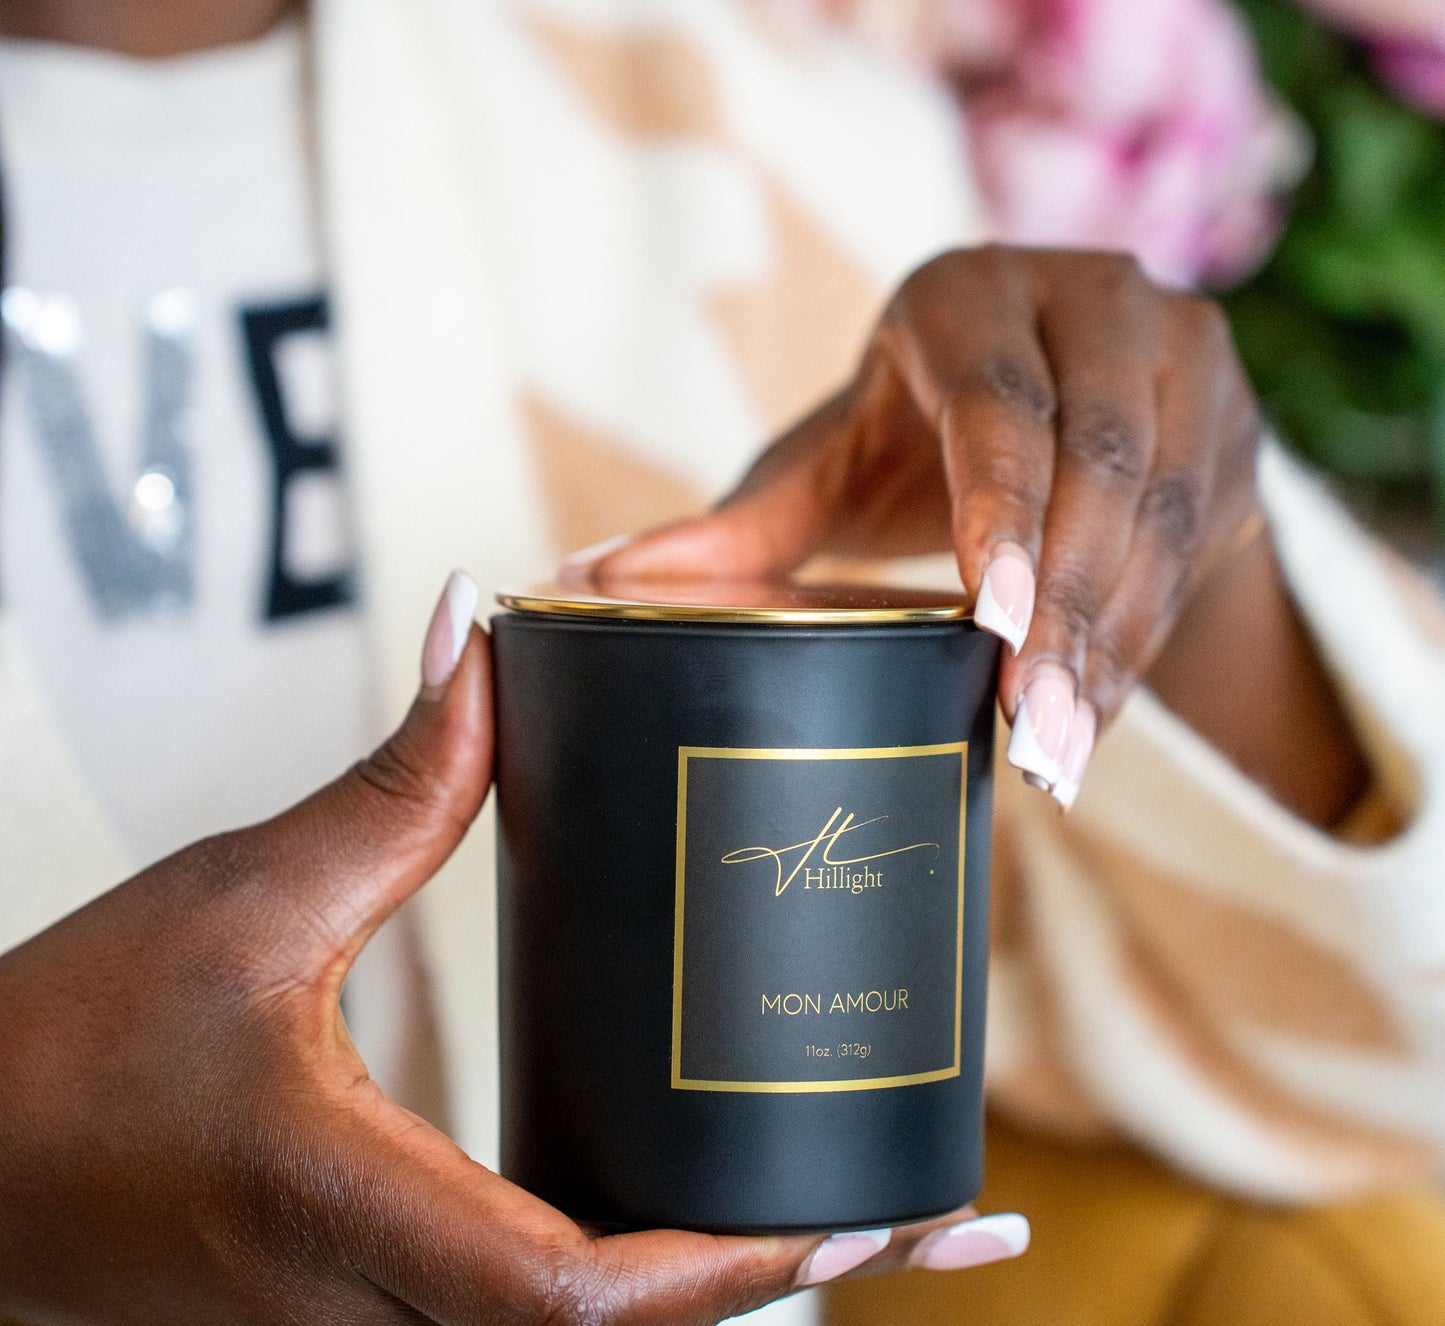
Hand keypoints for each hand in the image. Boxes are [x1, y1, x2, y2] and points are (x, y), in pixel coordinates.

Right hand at [0, 572, 1023, 1324]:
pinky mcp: (363, 1308)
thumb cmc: (63, 1047)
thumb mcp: (239, 896)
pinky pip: (537, 1314)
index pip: (583, 1301)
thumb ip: (389, 778)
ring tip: (874, 1199)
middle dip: (801, 1277)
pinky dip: (654, 1272)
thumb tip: (483, 631)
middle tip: (950, 1206)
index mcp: (350, 1215)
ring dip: (740, 1283)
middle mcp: (374, 1308)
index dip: (748, 1264)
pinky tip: (711, 1194)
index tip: (884, 1204)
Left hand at [599, 249, 1275, 809]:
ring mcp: (1178, 351)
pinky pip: (1198, 542)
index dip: (1003, 511)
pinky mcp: (1232, 418)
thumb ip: (740, 525)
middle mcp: (1089, 297)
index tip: (995, 625)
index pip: (997, 401)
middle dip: (1067, 610)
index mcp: (967, 293)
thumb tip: (583, 582)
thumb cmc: (913, 434)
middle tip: (1031, 735)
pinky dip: (1148, 637)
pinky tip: (1098, 714)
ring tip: (1061, 750)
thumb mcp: (831, 465)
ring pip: (1157, 511)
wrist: (1066, 404)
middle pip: (1094, 459)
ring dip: (1114, 640)